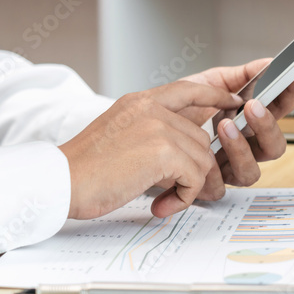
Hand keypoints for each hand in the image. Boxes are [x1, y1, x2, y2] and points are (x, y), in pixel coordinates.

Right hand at [59, 81, 243, 219]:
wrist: (61, 182)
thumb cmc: (85, 169)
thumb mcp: (120, 134)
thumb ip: (151, 132)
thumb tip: (187, 152)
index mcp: (140, 101)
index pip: (188, 88)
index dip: (215, 95)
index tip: (233, 102)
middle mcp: (151, 108)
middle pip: (201, 137)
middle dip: (195, 169)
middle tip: (178, 192)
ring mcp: (159, 127)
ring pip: (202, 159)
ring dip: (189, 187)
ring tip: (165, 200)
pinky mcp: (164, 152)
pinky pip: (196, 178)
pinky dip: (184, 198)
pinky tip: (162, 205)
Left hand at [179, 60, 293, 188]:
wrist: (142, 132)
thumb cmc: (175, 111)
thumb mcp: (206, 84)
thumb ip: (239, 75)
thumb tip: (268, 63)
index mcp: (249, 123)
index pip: (279, 109)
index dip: (291, 92)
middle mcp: (244, 148)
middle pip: (275, 148)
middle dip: (268, 128)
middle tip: (253, 106)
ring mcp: (227, 169)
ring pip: (252, 172)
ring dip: (240, 149)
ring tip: (224, 125)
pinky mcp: (207, 187)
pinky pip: (220, 188)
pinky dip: (212, 172)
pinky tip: (203, 155)